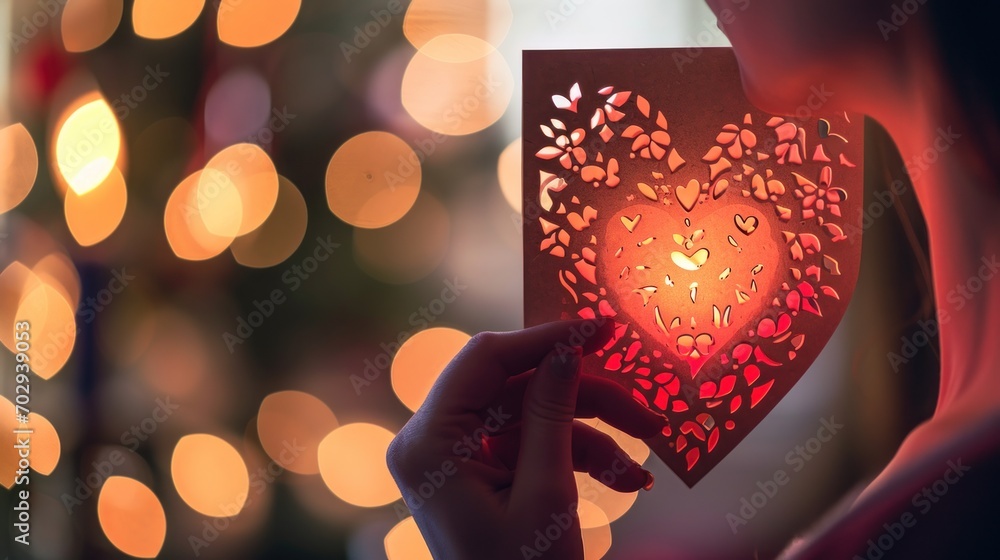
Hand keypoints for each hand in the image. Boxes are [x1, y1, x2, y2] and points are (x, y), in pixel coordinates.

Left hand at [387, 318, 666, 558]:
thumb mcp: (546, 494)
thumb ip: (554, 413)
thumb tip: (568, 346)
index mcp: (428, 443)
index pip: (484, 359)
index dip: (546, 337)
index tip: (603, 327)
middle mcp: (434, 440)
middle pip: (517, 387)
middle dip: (585, 398)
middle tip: (645, 407)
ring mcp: (458, 455)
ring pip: (534, 414)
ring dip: (594, 433)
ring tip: (642, 464)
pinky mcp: (483, 471)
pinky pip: (535, 442)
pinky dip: (580, 456)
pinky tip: (628, 478)